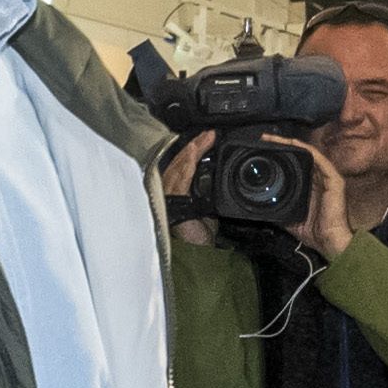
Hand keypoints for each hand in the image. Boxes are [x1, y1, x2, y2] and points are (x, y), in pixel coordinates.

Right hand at [161, 131, 217, 246]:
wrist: (196, 253)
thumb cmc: (197, 236)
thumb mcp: (207, 211)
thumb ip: (208, 196)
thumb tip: (218, 183)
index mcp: (176, 192)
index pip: (182, 165)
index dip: (192, 151)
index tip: (206, 138)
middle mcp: (168, 191)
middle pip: (179, 162)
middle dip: (194, 146)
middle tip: (209, 133)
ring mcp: (168, 195)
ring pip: (179, 166)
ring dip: (192, 150)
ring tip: (205, 138)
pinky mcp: (172, 201)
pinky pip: (180, 178)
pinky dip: (188, 164)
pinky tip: (194, 153)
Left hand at [270, 135, 355, 258]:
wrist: (330, 242)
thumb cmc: (314, 232)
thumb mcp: (289, 219)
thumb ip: (278, 210)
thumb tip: (261, 208)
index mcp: (309, 186)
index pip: (294, 164)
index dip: (280, 155)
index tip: (262, 148)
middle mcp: (318, 178)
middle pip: (299, 155)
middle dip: (282, 145)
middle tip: (264, 138)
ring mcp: (327, 177)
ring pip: (308, 154)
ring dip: (291, 144)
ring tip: (274, 138)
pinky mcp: (334, 179)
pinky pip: (319, 159)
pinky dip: (306, 150)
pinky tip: (294, 144)